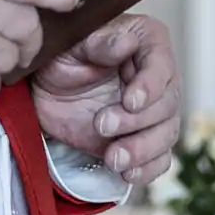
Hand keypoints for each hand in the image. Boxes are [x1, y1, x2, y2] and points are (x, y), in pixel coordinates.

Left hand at [30, 14, 179, 185]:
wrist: (47, 90)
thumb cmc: (63, 57)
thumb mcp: (74, 44)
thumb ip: (102, 43)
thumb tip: (127, 42)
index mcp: (148, 44)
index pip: (162, 65)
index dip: (150, 86)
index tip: (130, 101)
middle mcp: (159, 78)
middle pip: (167, 105)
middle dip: (136, 122)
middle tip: (102, 125)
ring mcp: (154, 112)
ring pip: (166, 134)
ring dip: (142, 150)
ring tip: (113, 158)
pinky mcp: (145, 140)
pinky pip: (159, 159)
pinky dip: (147, 169)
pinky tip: (128, 173)